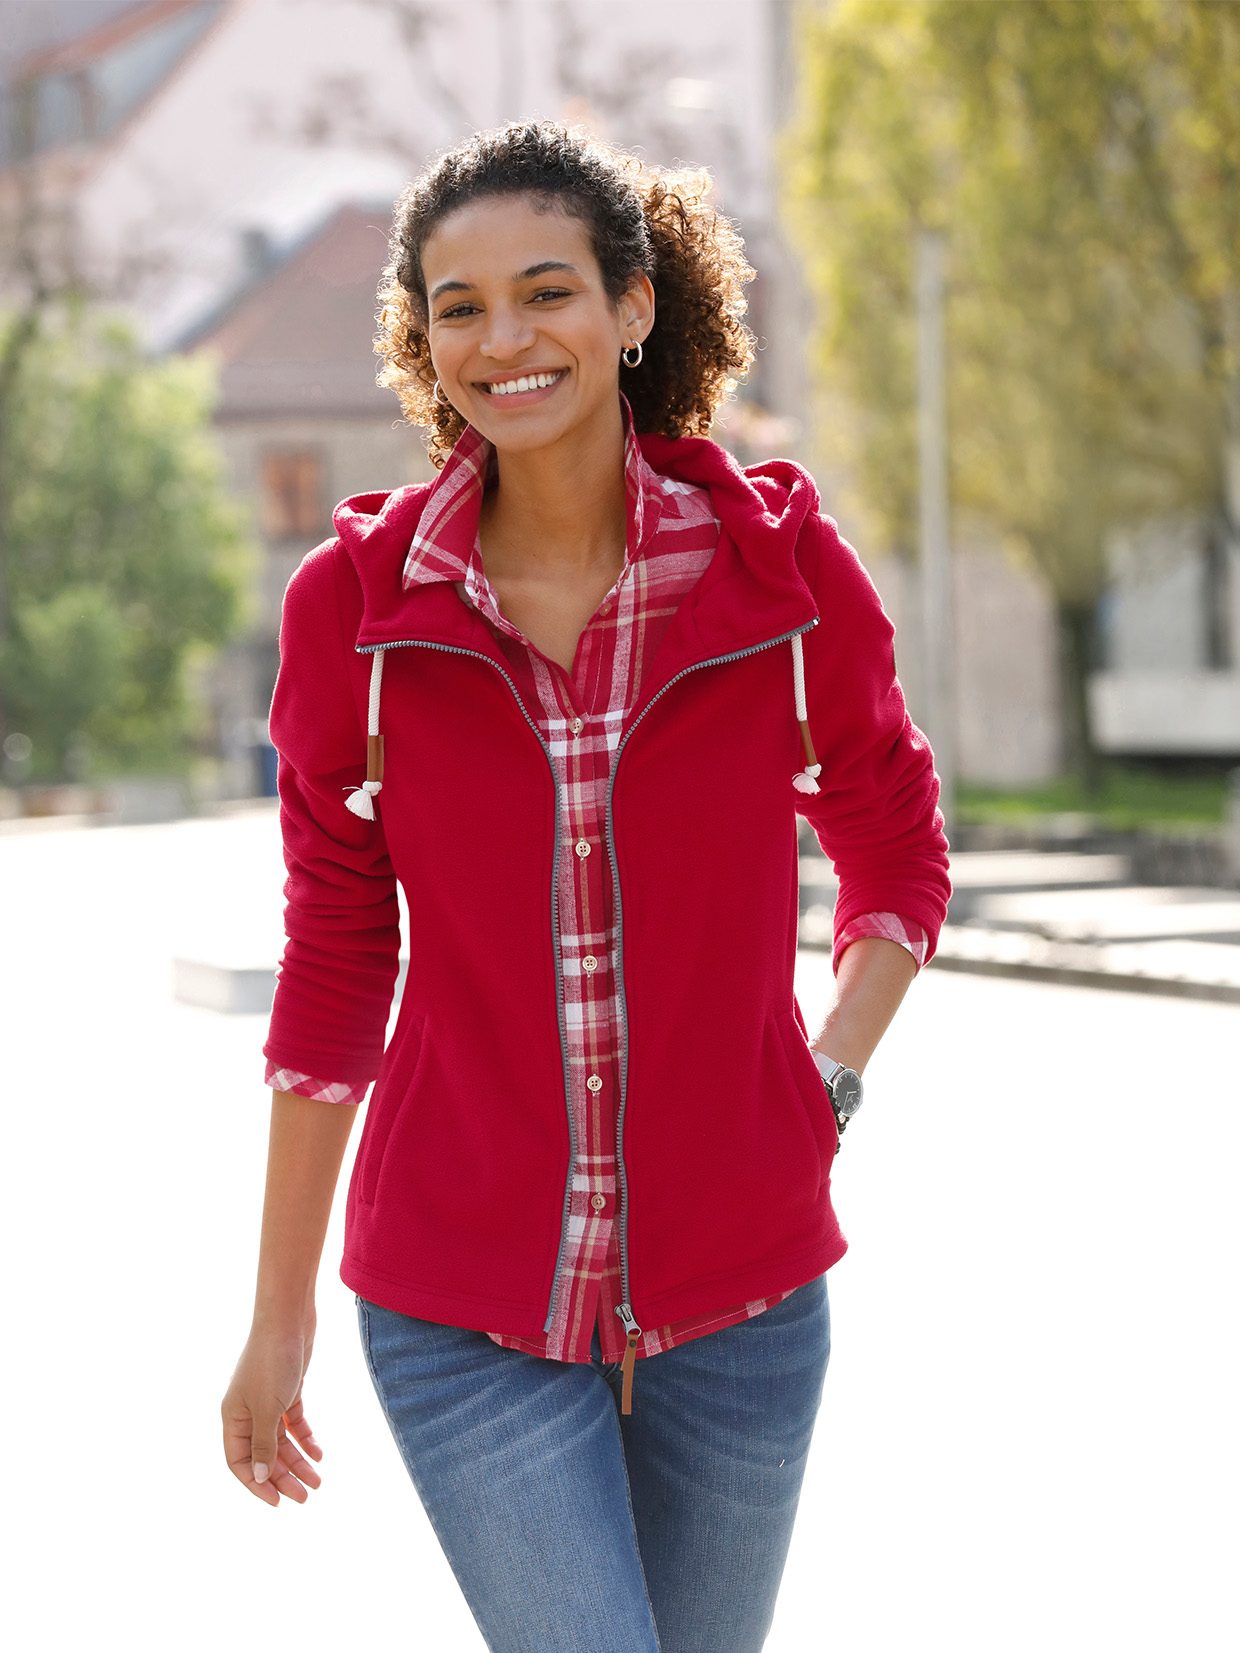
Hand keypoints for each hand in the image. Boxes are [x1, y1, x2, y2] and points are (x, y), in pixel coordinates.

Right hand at [222, 1318, 324, 1506]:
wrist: (289, 1317)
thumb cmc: (272, 1361)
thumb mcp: (267, 1408)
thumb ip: (264, 1444)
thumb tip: (261, 1477)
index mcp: (232, 1417)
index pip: (239, 1462)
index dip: (256, 1484)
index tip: (278, 1502)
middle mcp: (247, 1411)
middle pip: (264, 1454)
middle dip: (283, 1477)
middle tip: (306, 1496)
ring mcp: (267, 1400)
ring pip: (281, 1440)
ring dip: (298, 1461)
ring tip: (318, 1481)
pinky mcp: (287, 1390)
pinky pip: (294, 1422)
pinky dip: (306, 1438)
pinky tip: (319, 1453)